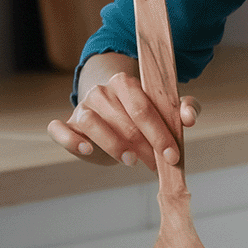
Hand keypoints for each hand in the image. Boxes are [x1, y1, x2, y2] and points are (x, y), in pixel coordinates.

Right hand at [46, 53, 199, 171]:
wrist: (112, 120)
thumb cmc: (143, 117)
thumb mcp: (167, 111)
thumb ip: (186, 108)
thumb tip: (188, 118)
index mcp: (125, 82)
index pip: (143, 106)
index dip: (159, 133)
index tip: (172, 156)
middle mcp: (101, 92)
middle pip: (122, 117)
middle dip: (142, 144)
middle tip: (155, 164)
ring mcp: (82, 107)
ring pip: (91, 122)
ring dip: (112, 143)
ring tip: (129, 160)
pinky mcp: (67, 125)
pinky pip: (59, 129)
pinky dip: (70, 139)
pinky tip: (86, 150)